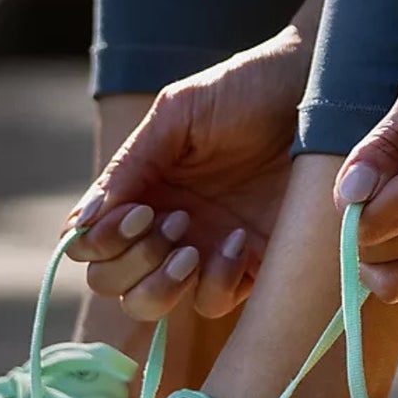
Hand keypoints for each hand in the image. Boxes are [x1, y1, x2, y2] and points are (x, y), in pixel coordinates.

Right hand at [66, 23, 310, 320]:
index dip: (98, 243)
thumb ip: (130, 165)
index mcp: (139, 189)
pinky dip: (217, 281)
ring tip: (192, 245)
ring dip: (164, 283)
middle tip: (171, 222)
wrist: (315, 91)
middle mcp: (164, 226)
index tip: (134, 215)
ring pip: (153, 306)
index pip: (89, 244)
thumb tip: (82, 222)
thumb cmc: (244, 91)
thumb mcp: (178, 114)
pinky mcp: (251, 265)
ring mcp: (204, 250)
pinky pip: (214, 302)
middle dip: (130, 265)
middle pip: (111, 284)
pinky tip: (239, 240)